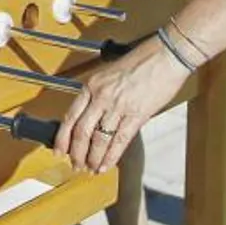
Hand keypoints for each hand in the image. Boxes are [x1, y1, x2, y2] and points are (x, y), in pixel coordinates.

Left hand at [54, 35, 191, 172]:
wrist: (166, 55)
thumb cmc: (142, 61)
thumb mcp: (110, 74)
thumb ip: (100, 94)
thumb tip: (94, 116)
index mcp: (91, 85)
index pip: (70, 116)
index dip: (63, 137)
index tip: (59, 150)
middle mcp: (101, 96)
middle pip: (81, 132)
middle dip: (76, 153)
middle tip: (75, 165)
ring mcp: (118, 106)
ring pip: (99, 139)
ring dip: (93, 158)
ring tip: (90, 169)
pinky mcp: (136, 115)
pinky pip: (119, 140)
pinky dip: (111, 156)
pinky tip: (106, 165)